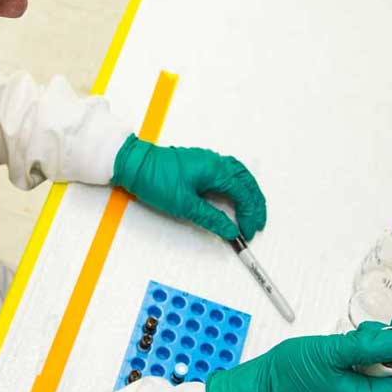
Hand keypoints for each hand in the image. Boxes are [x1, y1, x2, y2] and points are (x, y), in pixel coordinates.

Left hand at [110, 134, 265, 239]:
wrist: (134, 164)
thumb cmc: (155, 178)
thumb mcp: (185, 205)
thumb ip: (211, 218)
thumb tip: (230, 229)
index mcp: (216, 170)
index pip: (243, 194)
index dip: (249, 215)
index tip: (247, 231)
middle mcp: (215, 161)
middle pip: (246, 182)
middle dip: (255, 204)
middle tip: (257, 223)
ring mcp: (208, 160)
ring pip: (239, 175)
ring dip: (248, 192)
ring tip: (251, 211)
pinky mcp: (199, 163)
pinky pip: (227, 172)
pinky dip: (236, 185)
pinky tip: (235, 195)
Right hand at [205, 318, 391, 391]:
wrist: (265, 391)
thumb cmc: (289, 375)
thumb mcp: (331, 351)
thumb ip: (371, 346)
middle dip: (387, 349)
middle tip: (360, 335)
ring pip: (390, 376)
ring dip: (375, 355)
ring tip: (347, 346)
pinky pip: (376, 383)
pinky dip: (367, 365)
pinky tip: (346, 358)